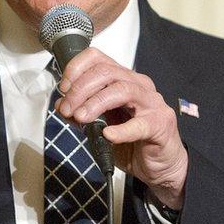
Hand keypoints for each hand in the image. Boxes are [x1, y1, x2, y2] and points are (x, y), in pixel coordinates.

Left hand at [55, 48, 187, 208]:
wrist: (160, 165)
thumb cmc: (133, 142)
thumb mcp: (100, 126)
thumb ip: (82, 113)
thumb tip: (62, 105)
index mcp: (123, 79)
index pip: (98, 58)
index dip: (76, 69)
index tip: (63, 89)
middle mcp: (139, 85)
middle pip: (106, 72)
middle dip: (80, 89)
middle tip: (68, 109)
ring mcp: (152, 103)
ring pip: (121, 90)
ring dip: (95, 103)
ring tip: (81, 118)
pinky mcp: (160, 124)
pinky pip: (139, 124)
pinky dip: (121, 130)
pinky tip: (108, 135)